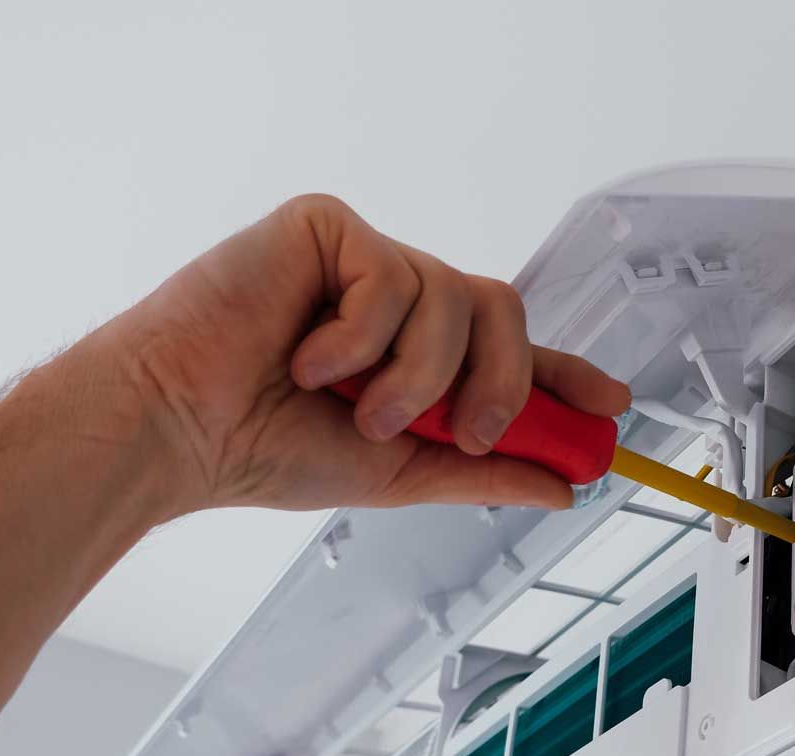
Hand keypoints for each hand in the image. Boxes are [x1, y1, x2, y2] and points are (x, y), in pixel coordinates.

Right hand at [91, 194, 630, 516]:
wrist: (182, 431)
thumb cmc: (266, 447)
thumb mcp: (399, 473)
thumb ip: (482, 471)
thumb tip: (562, 487)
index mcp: (415, 355)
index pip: (508, 349)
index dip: (564, 373)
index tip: (613, 406)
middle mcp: (397, 301)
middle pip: (502, 308)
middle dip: (501, 381)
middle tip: (471, 430)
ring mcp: (363, 259)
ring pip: (456, 298)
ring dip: (416, 375)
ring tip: (351, 405)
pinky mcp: (325, 228)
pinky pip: (393, 278)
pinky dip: (360, 337)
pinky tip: (306, 356)